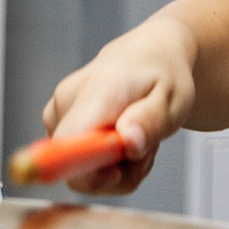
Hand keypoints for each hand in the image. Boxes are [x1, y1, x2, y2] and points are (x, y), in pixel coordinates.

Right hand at [38, 19, 196, 194]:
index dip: (90, 172)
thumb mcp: (173, 98)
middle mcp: (67, 99)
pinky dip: (107, 163)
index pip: (70, 143)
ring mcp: (56, 112)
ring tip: (138, 136)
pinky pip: (80, 165)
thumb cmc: (162, 76)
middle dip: (118, 173)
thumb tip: (129, 142)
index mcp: (97, 88)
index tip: (120, 170)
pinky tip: (122, 138)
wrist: (148, 55)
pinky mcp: (55, 124)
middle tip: (147, 147)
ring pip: (81, 172)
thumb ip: (150, 121)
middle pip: (75, 169)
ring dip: (118, 168)